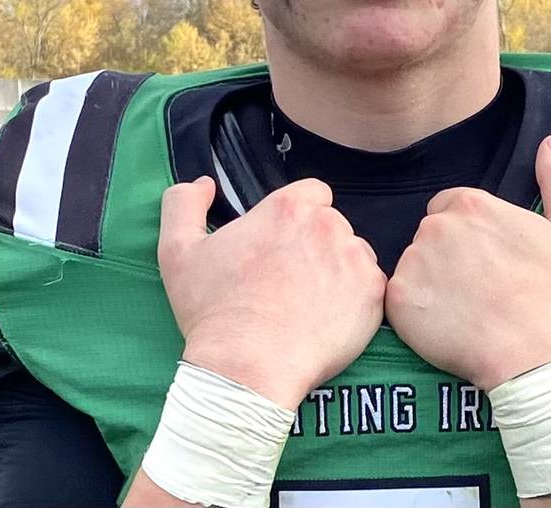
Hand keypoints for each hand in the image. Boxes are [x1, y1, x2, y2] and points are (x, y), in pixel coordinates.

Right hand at [157, 176, 386, 408]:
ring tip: (308, 304)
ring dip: (338, 270)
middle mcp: (327, 224)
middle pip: (332, 225)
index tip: (282, 246)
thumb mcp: (178, 252)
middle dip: (315, 246)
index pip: (311, 194)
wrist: (247, 367)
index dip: (297, 218)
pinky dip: (355, 300)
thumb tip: (204, 184)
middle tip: (290, 281)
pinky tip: (327, 320)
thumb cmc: (213, 312)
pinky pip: (371, 287)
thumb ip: (184, 204)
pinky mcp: (373, 293)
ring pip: (354, 254)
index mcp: (287, 207)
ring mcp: (354, 258)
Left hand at [385, 135, 550, 390]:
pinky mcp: (398, 301)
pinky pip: (399, 301)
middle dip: (449, 258)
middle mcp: (435, 226)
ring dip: (432, 286)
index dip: (469, 236)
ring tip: (466, 312)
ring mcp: (413, 263)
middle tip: (480, 291)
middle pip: (430, 236)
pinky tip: (448, 328)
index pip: (450, 207)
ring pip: (414, 268)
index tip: (490, 264)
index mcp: (472, 204)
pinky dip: (417, 314)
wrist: (538, 357)